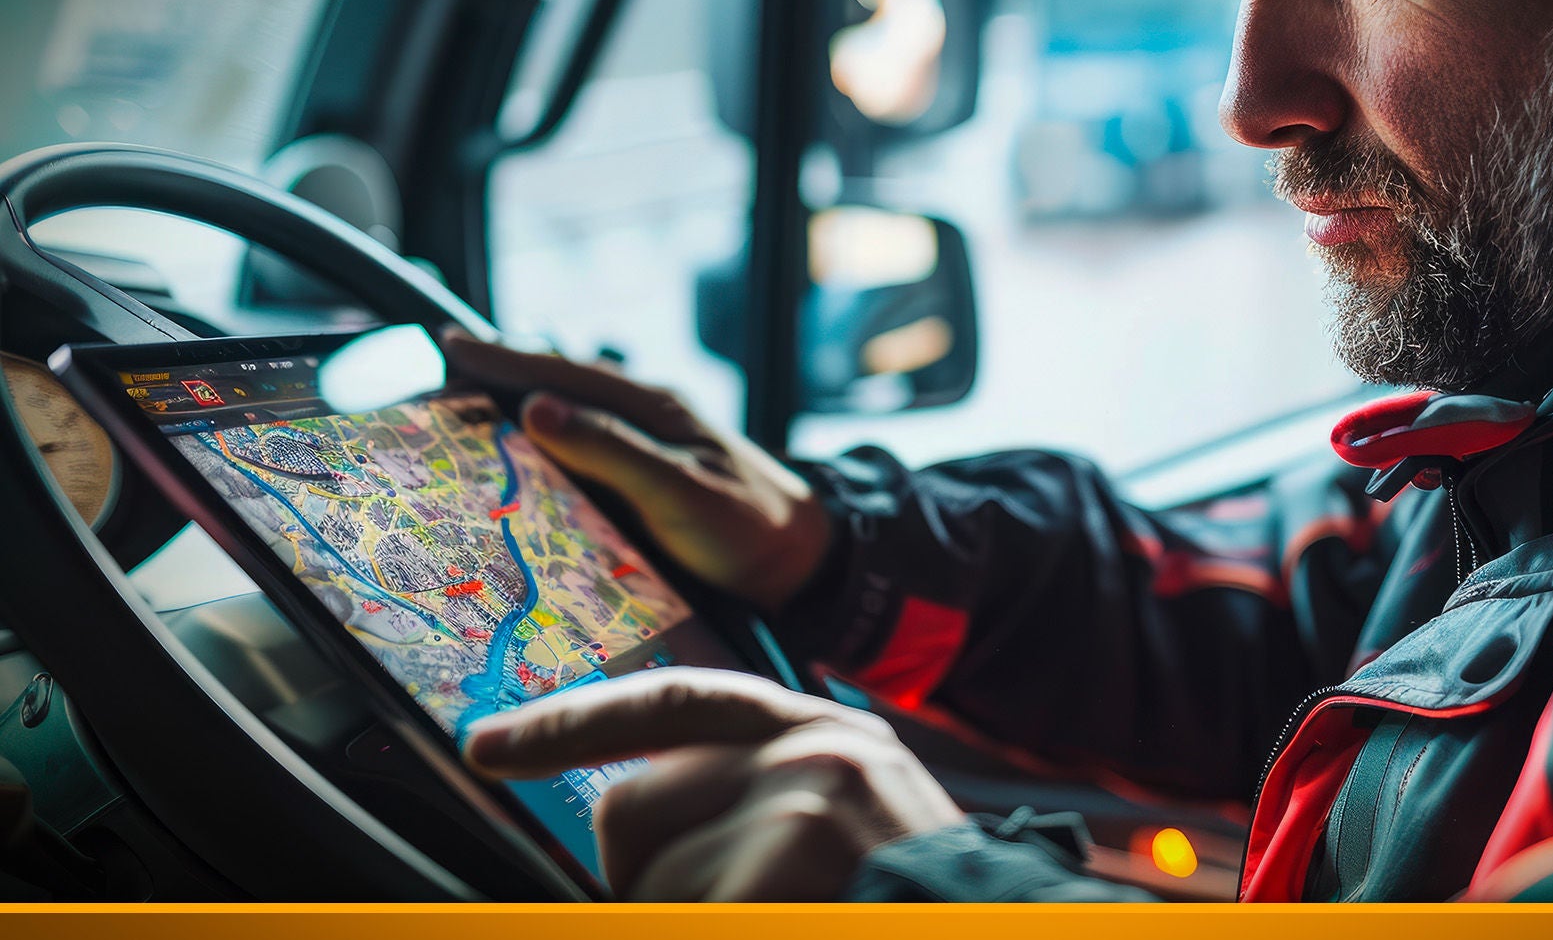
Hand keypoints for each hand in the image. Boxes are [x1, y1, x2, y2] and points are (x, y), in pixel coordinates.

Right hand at [440, 331, 829, 611]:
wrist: (802, 563)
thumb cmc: (748, 528)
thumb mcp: (679, 491)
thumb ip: (612, 450)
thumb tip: (536, 406)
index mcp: (652, 407)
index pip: (562, 372)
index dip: (502, 360)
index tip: (447, 347)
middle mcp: (644, 419)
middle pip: (558, 385)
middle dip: (497, 376)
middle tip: (434, 370)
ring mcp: (645, 449)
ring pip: (568, 417)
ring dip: (514, 410)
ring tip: (458, 408)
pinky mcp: (646, 482)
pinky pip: (582, 453)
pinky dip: (541, 448)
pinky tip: (518, 461)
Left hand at [464, 667, 961, 899]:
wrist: (1001, 930)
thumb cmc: (911, 905)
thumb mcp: (841, 832)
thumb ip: (751, 806)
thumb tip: (629, 823)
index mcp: (827, 735)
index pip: (676, 698)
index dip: (575, 722)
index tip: (488, 743)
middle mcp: (816, 749)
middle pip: (631, 807)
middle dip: (639, 886)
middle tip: (723, 909)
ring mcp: (804, 801)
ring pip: (648, 883)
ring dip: (686, 920)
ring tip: (780, 917)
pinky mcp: (790, 860)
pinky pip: (675, 914)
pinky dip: (706, 930)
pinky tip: (789, 923)